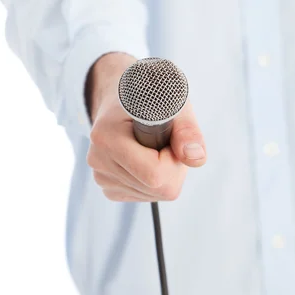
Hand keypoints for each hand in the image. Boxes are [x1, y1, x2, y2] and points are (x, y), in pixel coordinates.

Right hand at [86, 53, 206, 201]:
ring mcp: (100, 176)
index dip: (173, 159)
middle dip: (172, 168)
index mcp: (107, 137)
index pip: (154, 173)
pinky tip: (146, 159)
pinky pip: (145, 195)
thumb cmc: (150, 99)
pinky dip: (154, 181)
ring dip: (164, 174)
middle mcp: (98, 160)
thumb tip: (196, 158)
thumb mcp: (172, 105)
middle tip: (166, 142)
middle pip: (156, 188)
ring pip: (152, 194)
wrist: (124, 99)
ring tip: (154, 147)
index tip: (171, 138)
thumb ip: (187, 130)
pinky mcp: (108, 187)